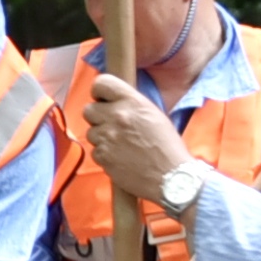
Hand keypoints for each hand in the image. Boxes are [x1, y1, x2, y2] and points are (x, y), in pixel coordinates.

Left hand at [77, 73, 192, 201]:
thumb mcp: (154, 115)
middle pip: (89, 109)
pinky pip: (94, 151)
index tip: (103, 99)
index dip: (99, 92)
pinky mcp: (103, 156)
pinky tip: (120, 158)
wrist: (171, 177)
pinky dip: (104, 155)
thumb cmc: (168, 146)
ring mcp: (107, 137)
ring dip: (101, 138)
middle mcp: (117, 116)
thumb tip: (113, 101)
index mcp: (132, 102)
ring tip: (120, 145)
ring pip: (91, 132)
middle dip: (98, 117)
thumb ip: (131, 105)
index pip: (101, 83)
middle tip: (111, 126)